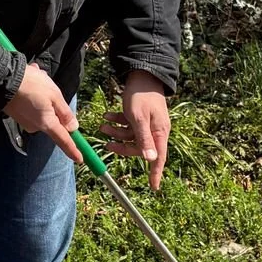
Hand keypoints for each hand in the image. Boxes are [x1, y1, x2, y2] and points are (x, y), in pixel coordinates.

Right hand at [5, 63, 81, 164]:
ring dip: (43, 96)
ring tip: (36, 79)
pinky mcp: (17, 115)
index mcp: (47, 123)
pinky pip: (31, 106)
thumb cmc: (30, 85)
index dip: (72, 150)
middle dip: (54, 103)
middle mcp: (36, 126)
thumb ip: (65, 113)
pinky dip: (33, 95)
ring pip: (43, 110)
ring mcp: (25, 122)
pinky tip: (29, 82)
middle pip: (53, 120)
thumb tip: (73, 128)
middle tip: (48, 86)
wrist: (2, 80)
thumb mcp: (54, 95)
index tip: (79, 159)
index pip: (63, 140)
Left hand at [99, 70, 170, 189]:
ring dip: (115, 132)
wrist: (142, 74)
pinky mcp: (140, 116)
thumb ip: (143, 138)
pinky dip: (117, 122)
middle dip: (122, 146)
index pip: (159, 158)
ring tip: (102, 125)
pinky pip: (128, 125)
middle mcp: (155, 130)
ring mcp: (147, 123)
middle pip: (139, 148)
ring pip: (130, 136)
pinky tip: (107, 115)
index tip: (154, 187)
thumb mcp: (139, 117)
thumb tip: (151, 160)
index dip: (156, 173)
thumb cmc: (142, 95)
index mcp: (159, 132)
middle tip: (106, 144)